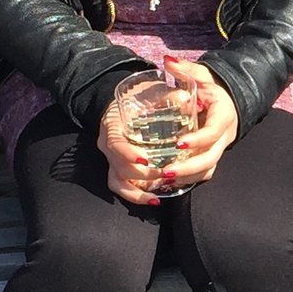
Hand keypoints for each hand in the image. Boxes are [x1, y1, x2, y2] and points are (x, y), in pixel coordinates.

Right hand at [97, 89, 166, 204]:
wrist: (122, 104)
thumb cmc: (138, 96)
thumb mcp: (149, 91)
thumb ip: (166, 95)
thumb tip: (185, 96)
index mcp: (112, 125)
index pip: (115, 143)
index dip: (128, 154)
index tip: (146, 159)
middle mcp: (108, 145)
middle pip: (118, 167)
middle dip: (142, 174)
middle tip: (165, 174)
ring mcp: (111, 158)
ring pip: (117, 182)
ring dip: (136, 191)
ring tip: (156, 197)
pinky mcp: (118, 168)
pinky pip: (121, 187)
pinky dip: (135, 196)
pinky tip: (154, 200)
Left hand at [156, 59, 239, 193]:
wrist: (227, 99)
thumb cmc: (212, 87)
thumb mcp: (201, 75)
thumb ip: (185, 69)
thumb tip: (167, 60)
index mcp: (223, 115)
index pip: (213, 132)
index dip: (198, 140)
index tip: (179, 144)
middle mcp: (224, 135)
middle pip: (211, 158)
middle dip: (189, 167)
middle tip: (166, 170)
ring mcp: (219, 147)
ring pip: (209, 169)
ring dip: (188, 177)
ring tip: (164, 178)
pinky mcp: (212, 154)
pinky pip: (204, 172)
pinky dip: (189, 178)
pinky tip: (169, 181)